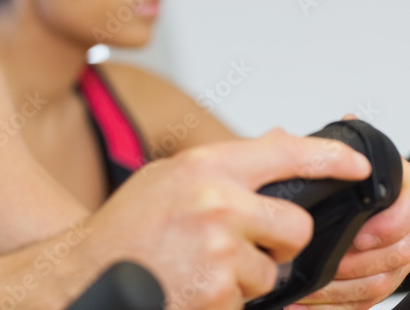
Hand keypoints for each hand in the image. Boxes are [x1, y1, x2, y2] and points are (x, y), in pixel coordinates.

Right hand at [82, 129, 371, 309]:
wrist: (87, 272)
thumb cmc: (124, 229)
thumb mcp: (167, 179)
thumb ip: (221, 168)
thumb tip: (275, 148)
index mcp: (203, 168)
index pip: (284, 153)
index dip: (330, 159)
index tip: (355, 166)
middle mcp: (216, 203)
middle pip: (295, 226)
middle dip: (278, 243)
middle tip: (244, 246)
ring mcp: (219, 249)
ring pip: (271, 272)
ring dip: (243, 277)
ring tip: (198, 268)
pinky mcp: (219, 292)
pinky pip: (248, 300)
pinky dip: (225, 300)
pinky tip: (191, 286)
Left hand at [287, 155, 409, 309]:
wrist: (353, 197)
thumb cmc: (343, 177)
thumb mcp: (331, 156)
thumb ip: (312, 148)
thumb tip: (279, 135)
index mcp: (396, 191)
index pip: (409, 210)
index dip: (390, 225)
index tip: (362, 234)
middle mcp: (400, 226)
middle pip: (399, 254)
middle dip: (361, 262)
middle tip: (333, 264)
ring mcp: (391, 256)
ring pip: (380, 282)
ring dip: (344, 289)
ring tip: (311, 288)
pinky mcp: (376, 279)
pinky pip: (365, 301)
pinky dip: (336, 307)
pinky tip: (304, 306)